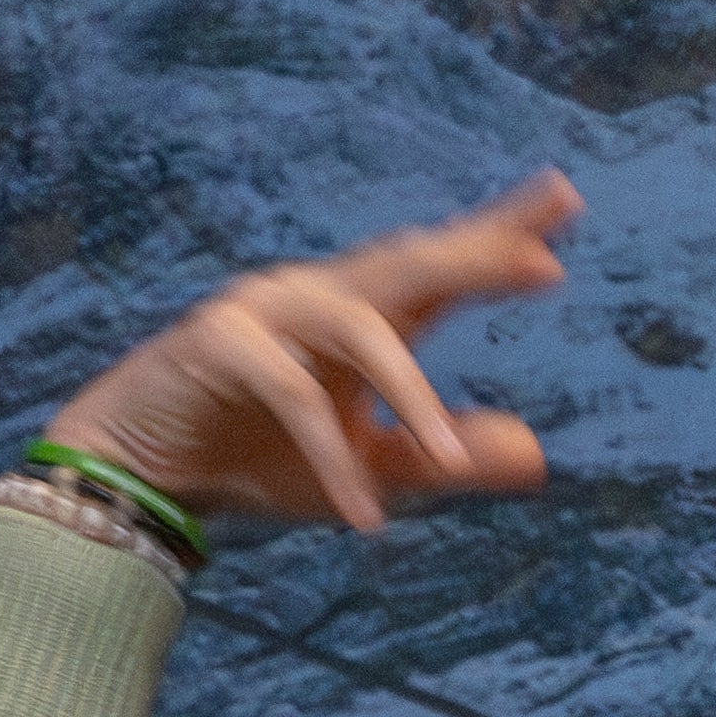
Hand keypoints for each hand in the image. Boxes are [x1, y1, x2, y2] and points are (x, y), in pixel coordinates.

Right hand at [41, 175, 572, 533]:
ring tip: (447, 463)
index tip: (566, 202)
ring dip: (409, 397)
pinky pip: (293, 394)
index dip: (500, 233)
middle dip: (475, 255)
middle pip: (411, 263)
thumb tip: (538, 454)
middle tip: (541, 257)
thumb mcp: (374, 471)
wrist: (149, 476)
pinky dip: (331, 456)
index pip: (443, 266)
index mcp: (366, 312)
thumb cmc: (263, 459)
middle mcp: (323, 295)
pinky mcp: (218, 341)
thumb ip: (445, 459)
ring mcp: (268, 308)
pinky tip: (363, 514)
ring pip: (358, 328)